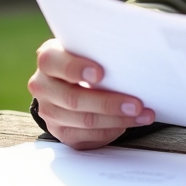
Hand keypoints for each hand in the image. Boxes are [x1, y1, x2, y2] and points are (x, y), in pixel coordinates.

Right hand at [27, 38, 154, 149]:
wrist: (71, 81)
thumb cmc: (87, 60)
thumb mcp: (87, 50)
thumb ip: (99, 51)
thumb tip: (131, 53)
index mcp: (48, 59)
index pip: (52, 61)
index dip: (75, 68)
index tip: (100, 73)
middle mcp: (43, 86)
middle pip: (72, 98)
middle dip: (108, 103)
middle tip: (136, 104)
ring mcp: (49, 111)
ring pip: (84, 120)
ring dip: (117, 119)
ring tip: (143, 115)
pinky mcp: (60, 131)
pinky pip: (87, 136)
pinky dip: (112, 130)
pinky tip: (129, 123)